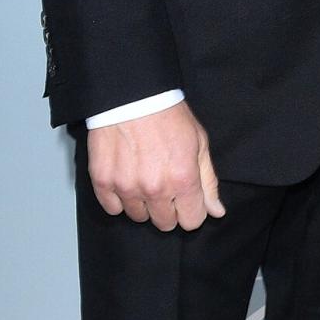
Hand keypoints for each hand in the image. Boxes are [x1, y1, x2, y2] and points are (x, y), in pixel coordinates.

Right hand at [87, 101, 224, 230]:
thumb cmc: (169, 115)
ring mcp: (127, 187)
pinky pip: (112, 208)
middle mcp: (155, 189)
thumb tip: (216, 212)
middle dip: (168, 208)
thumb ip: (208, 181)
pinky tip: (126, 177)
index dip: (192, 210)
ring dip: (143, 202)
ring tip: (144, 175)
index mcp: (182, 180)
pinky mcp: (103, 182)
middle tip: (165, 183)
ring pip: (138, 216)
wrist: (133, 95)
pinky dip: (119, 198)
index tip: (187, 198)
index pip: (191, 222)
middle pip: (164, 223)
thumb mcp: (199, 143)